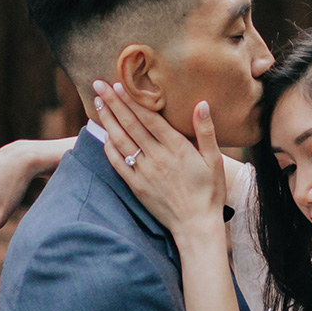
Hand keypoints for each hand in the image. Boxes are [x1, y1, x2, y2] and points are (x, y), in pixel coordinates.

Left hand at [93, 82, 226, 239]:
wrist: (196, 226)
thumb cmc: (210, 192)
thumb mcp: (215, 160)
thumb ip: (206, 131)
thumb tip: (201, 104)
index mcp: (176, 148)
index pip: (148, 118)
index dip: (132, 100)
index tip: (118, 85)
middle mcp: (157, 157)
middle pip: (130, 125)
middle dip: (113, 103)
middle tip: (98, 85)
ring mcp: (144, 172)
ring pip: (120, 141)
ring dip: (107, 121)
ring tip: (96, 103)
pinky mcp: (136, 186)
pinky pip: (118, 164)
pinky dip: (109, 148)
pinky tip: (103, 135)